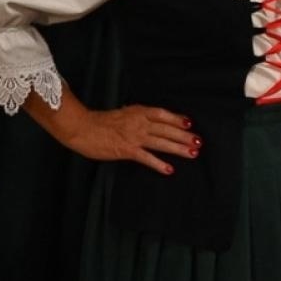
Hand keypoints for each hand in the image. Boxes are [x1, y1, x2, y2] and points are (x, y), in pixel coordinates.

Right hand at [49, 104, 201, 174]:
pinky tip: (169, 169)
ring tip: (192, 153)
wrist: (82, 127)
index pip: (163, 114)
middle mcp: (139, 122)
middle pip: (166, 129)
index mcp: (138, 111)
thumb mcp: (122, 113)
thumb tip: (148, 118)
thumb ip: (136, 116)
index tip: (190, 124)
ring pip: (161, 142)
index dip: (177, 119)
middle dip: (184, 135)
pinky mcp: (127, 150)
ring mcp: (134, 136)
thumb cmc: (99, 122)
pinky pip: (146, 158)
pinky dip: (159, 164)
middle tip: (198, 141)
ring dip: (178, 148)